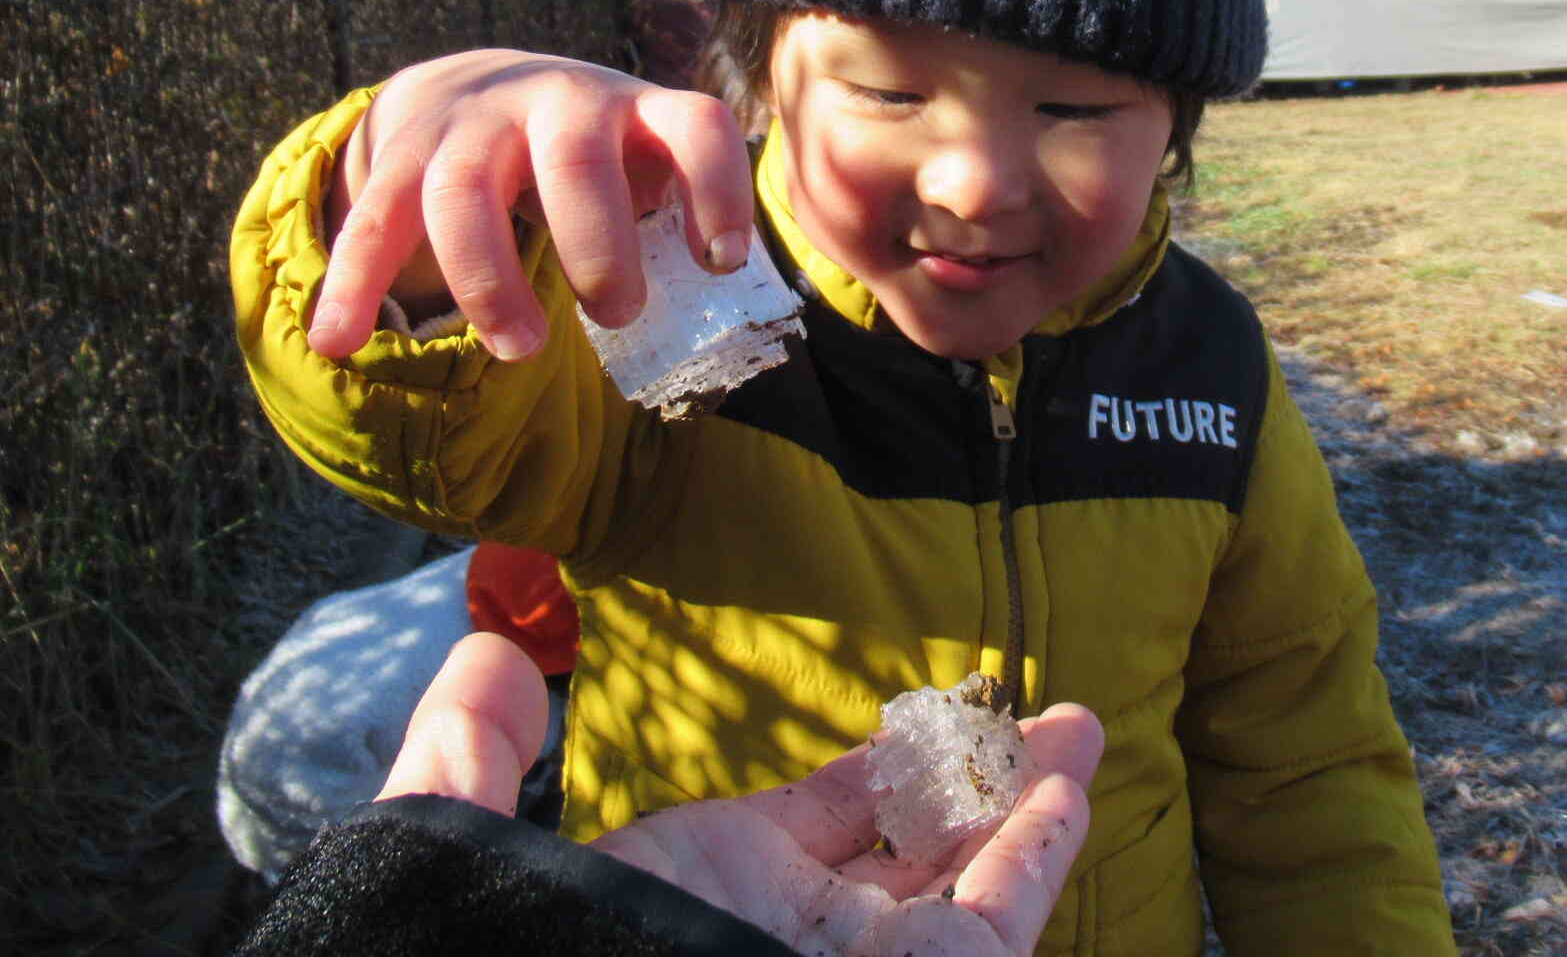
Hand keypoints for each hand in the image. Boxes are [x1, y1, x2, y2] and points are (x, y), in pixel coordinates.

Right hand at [306, 50, 753, 361]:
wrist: (484, 85)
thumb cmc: (596, 157)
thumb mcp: (646, 166)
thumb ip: (678, 227)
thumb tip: (715, 324)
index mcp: (639, 110)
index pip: (695, 127)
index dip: (717, 189)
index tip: (721, 263)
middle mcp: (560, 101)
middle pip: (574, 160)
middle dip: (597, 245)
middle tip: (619, 314)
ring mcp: (477, 123)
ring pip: (464, 190)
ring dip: (489, 280)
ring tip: (521, 350)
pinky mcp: (406, 154)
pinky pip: (375, 218)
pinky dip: (355, 284)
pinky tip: (338, 343)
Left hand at [379, 634, 1103, 956]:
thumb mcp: (474, 856)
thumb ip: (474, 756)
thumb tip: (486, 651)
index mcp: (710, 891)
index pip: (817, 822)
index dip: (875, 767)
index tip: (919, 718)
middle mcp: (798, 933)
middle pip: (912, 846)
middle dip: (973, 778)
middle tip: (1024, 712)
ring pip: (972, 872)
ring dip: (1029, 793)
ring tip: (1079, 725)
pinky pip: (1004, 916)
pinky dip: (1043, 848)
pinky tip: (1069, 782)